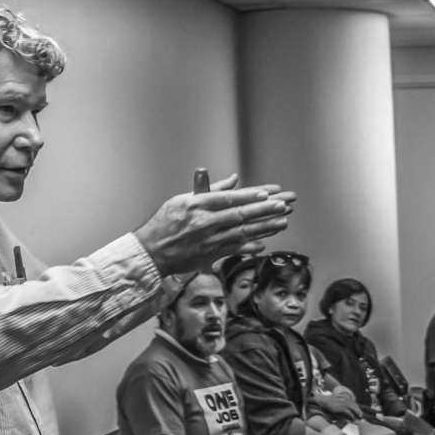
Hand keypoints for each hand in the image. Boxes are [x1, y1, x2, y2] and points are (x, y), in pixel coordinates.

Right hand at [134, 173, 295, 273]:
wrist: (150, 251)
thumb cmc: (165, 222)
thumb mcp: (183, 200)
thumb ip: (210, 190)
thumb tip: (234, 180)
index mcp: (197, 205)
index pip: (229, 199)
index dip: (250, 196)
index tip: (267, 193)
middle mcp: (205, 223)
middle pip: (240, 215)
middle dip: (264, 210)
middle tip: (283, 205)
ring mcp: (209, 240)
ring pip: (242, 232)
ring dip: (264, 227)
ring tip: (283, 221)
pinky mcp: (210, 255)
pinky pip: (235, 250)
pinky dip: (250, 246)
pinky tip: (264, 243)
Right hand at [314, 387, 355, 416]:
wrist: (324, 400)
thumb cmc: (329, 401)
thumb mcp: (337, 398)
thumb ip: (342, 400)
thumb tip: (346, 405)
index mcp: (345, 396)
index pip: (353, 402)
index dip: (356, 407)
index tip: (358, 411)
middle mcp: (346, 399)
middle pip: (355, 406)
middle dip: (358, 411)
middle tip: (361, 416)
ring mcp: (345, 403)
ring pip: (354, 409)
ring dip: (356, 414)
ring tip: (358, 418)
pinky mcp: (343, 408)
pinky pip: (349, 413)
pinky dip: (352, 416)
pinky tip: (353, 419)